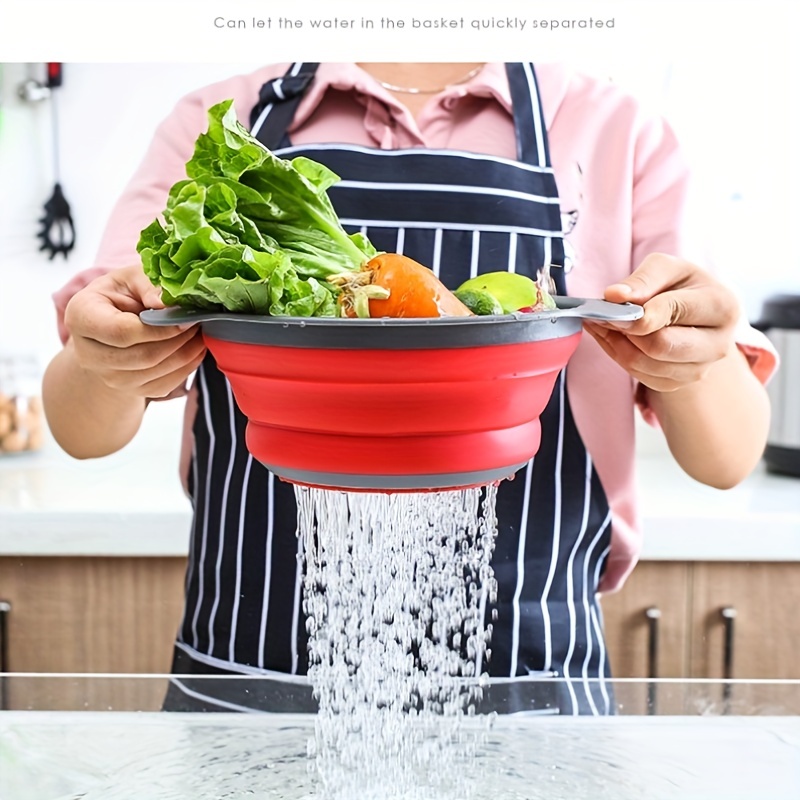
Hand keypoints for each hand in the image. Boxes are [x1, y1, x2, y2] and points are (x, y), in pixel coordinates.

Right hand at [63, 264, 206, 397]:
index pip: (122, 332)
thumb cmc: (121, 295)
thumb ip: (148, 286)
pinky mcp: (130, 390)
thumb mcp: (131, 278)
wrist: (110, 325)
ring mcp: (108, 377)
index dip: (159, 328)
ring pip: (155, 372)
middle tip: (199, 323)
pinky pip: (164, 385)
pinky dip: (186, 367)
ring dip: (186, 354)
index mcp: (82, 317)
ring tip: (199, 333)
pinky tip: (194, 349)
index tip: (185, 318)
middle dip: (178, 340)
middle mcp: (89, 354)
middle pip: (142, 356)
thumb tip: (166, 303)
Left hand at [583, 253, 739, 392]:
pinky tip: (613, 337)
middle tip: (602, 314)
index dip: (638, 311)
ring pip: (644, 364)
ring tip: (603, 322)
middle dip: (625, 330)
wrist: (695, 312)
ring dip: (615, 343)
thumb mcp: (667, 268)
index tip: (610, 303)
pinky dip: (618, 355)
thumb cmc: (681, 286)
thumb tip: (614, 296)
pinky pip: (639, 376)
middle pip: (658, 346)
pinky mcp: (677, 383)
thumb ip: (643, 278)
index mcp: (721, 307)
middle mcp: (717, 345)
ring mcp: (699, 369)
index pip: (672, 313)